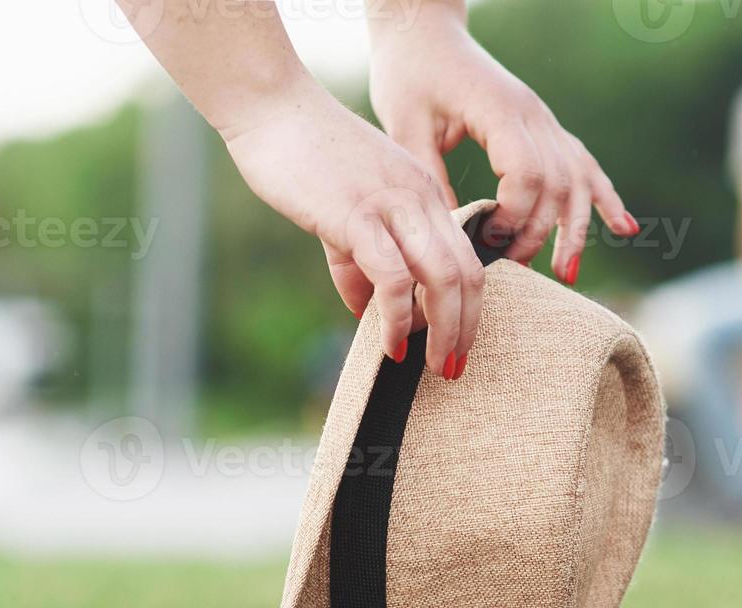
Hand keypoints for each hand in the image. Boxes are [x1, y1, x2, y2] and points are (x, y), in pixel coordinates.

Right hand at [225, 79, 484, 376]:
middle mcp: (420, 199)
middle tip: (454, 367)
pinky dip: (397, 319)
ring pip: (443, 279)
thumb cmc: (303, 155)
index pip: (467, 258)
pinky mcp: (358, 216)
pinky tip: (389, 345)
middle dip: (467, 328)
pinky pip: (394, 278)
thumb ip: (357, 261)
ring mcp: (393, 207)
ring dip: (444, 332)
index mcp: (424, 194)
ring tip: (432, 367)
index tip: (457, 343)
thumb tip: (365, 311)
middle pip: (469, 274)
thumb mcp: (345, 211)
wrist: (271, 107)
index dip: (470, 307)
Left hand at [368, 12, 636, 282]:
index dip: (513, 216)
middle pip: (557, 184)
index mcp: (500, 111)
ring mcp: (545, 120)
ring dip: (575, 229)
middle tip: (512, 269)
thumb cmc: (410, 74)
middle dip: (538, 233)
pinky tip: (625, 228)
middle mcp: (534, 115)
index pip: (527, 173)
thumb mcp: (405, 127)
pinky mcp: (546, 126)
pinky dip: (605, 199)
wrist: (424, 29)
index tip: (486, 241)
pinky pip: (585, 164)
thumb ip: (431, 178)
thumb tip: (450, 238)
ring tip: (565, 274)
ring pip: (578, 179)